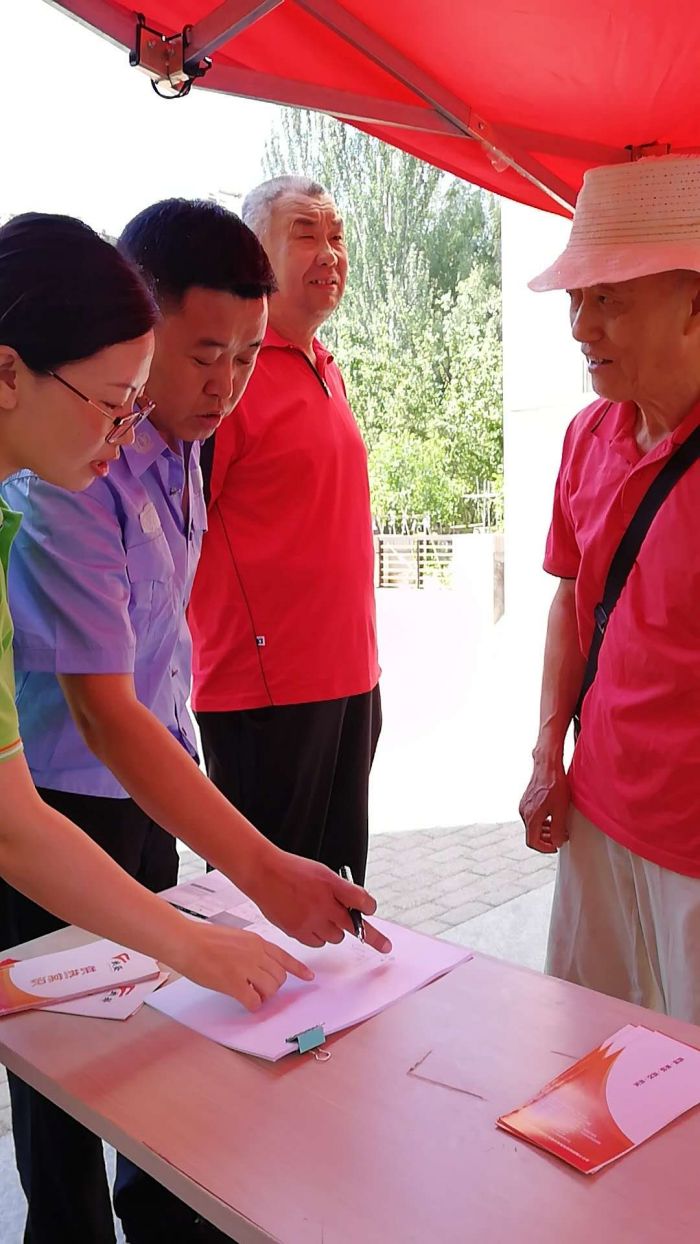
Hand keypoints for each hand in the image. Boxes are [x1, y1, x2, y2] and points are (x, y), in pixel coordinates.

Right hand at [174, 920, 313, 1010]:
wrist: (186, 941)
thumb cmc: (204, 939)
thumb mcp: (235, 937)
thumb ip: (250, 949)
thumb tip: (258, 964)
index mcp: (256, 941)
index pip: (285, 956)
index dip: (298, 969)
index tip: (309, 976)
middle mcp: (255, 953)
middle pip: (280, 976)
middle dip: (272, 986)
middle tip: (258, 988)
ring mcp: (246, 968)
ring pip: (271, 990)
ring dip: (263, 996)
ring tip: (249, 993)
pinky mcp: (234, 983)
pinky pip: (254, 1001)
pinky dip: (252, 1005)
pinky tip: (244, 1001)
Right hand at [249, 850, 391, 953]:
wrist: (263, 873)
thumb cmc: (292, 871)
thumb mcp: (322, 872)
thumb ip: (340, 890)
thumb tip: (358, 906)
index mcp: (331, 884)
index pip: (361, 901)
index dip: (369, 907)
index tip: (371, 911)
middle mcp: (323, 903)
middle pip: (353, 927)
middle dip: (368, 934)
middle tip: (384, 945)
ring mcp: (310, 920)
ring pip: (335, 937)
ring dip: (335, 930)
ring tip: (322, 917)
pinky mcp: (297, 932)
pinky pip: (318, 943)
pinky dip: (318, 937)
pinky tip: (310, 923)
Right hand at [519, 757, 569, 853]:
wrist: (547, 766)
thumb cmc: (554, 784)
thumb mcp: (561, 810)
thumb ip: (558, 830)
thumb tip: (557, 842)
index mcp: (531, 817)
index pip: (533, 842)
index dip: (545, 848)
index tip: (555, 847)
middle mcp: (524, 812)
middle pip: (532, 834)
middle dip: (546, 840)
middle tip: (559, 839)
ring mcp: (524, 806)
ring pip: (532, 826)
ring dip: (544, 831)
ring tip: (558, 829)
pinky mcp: (526, 801)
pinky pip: (532, 817)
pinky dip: (542, 821)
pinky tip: (552, 817)